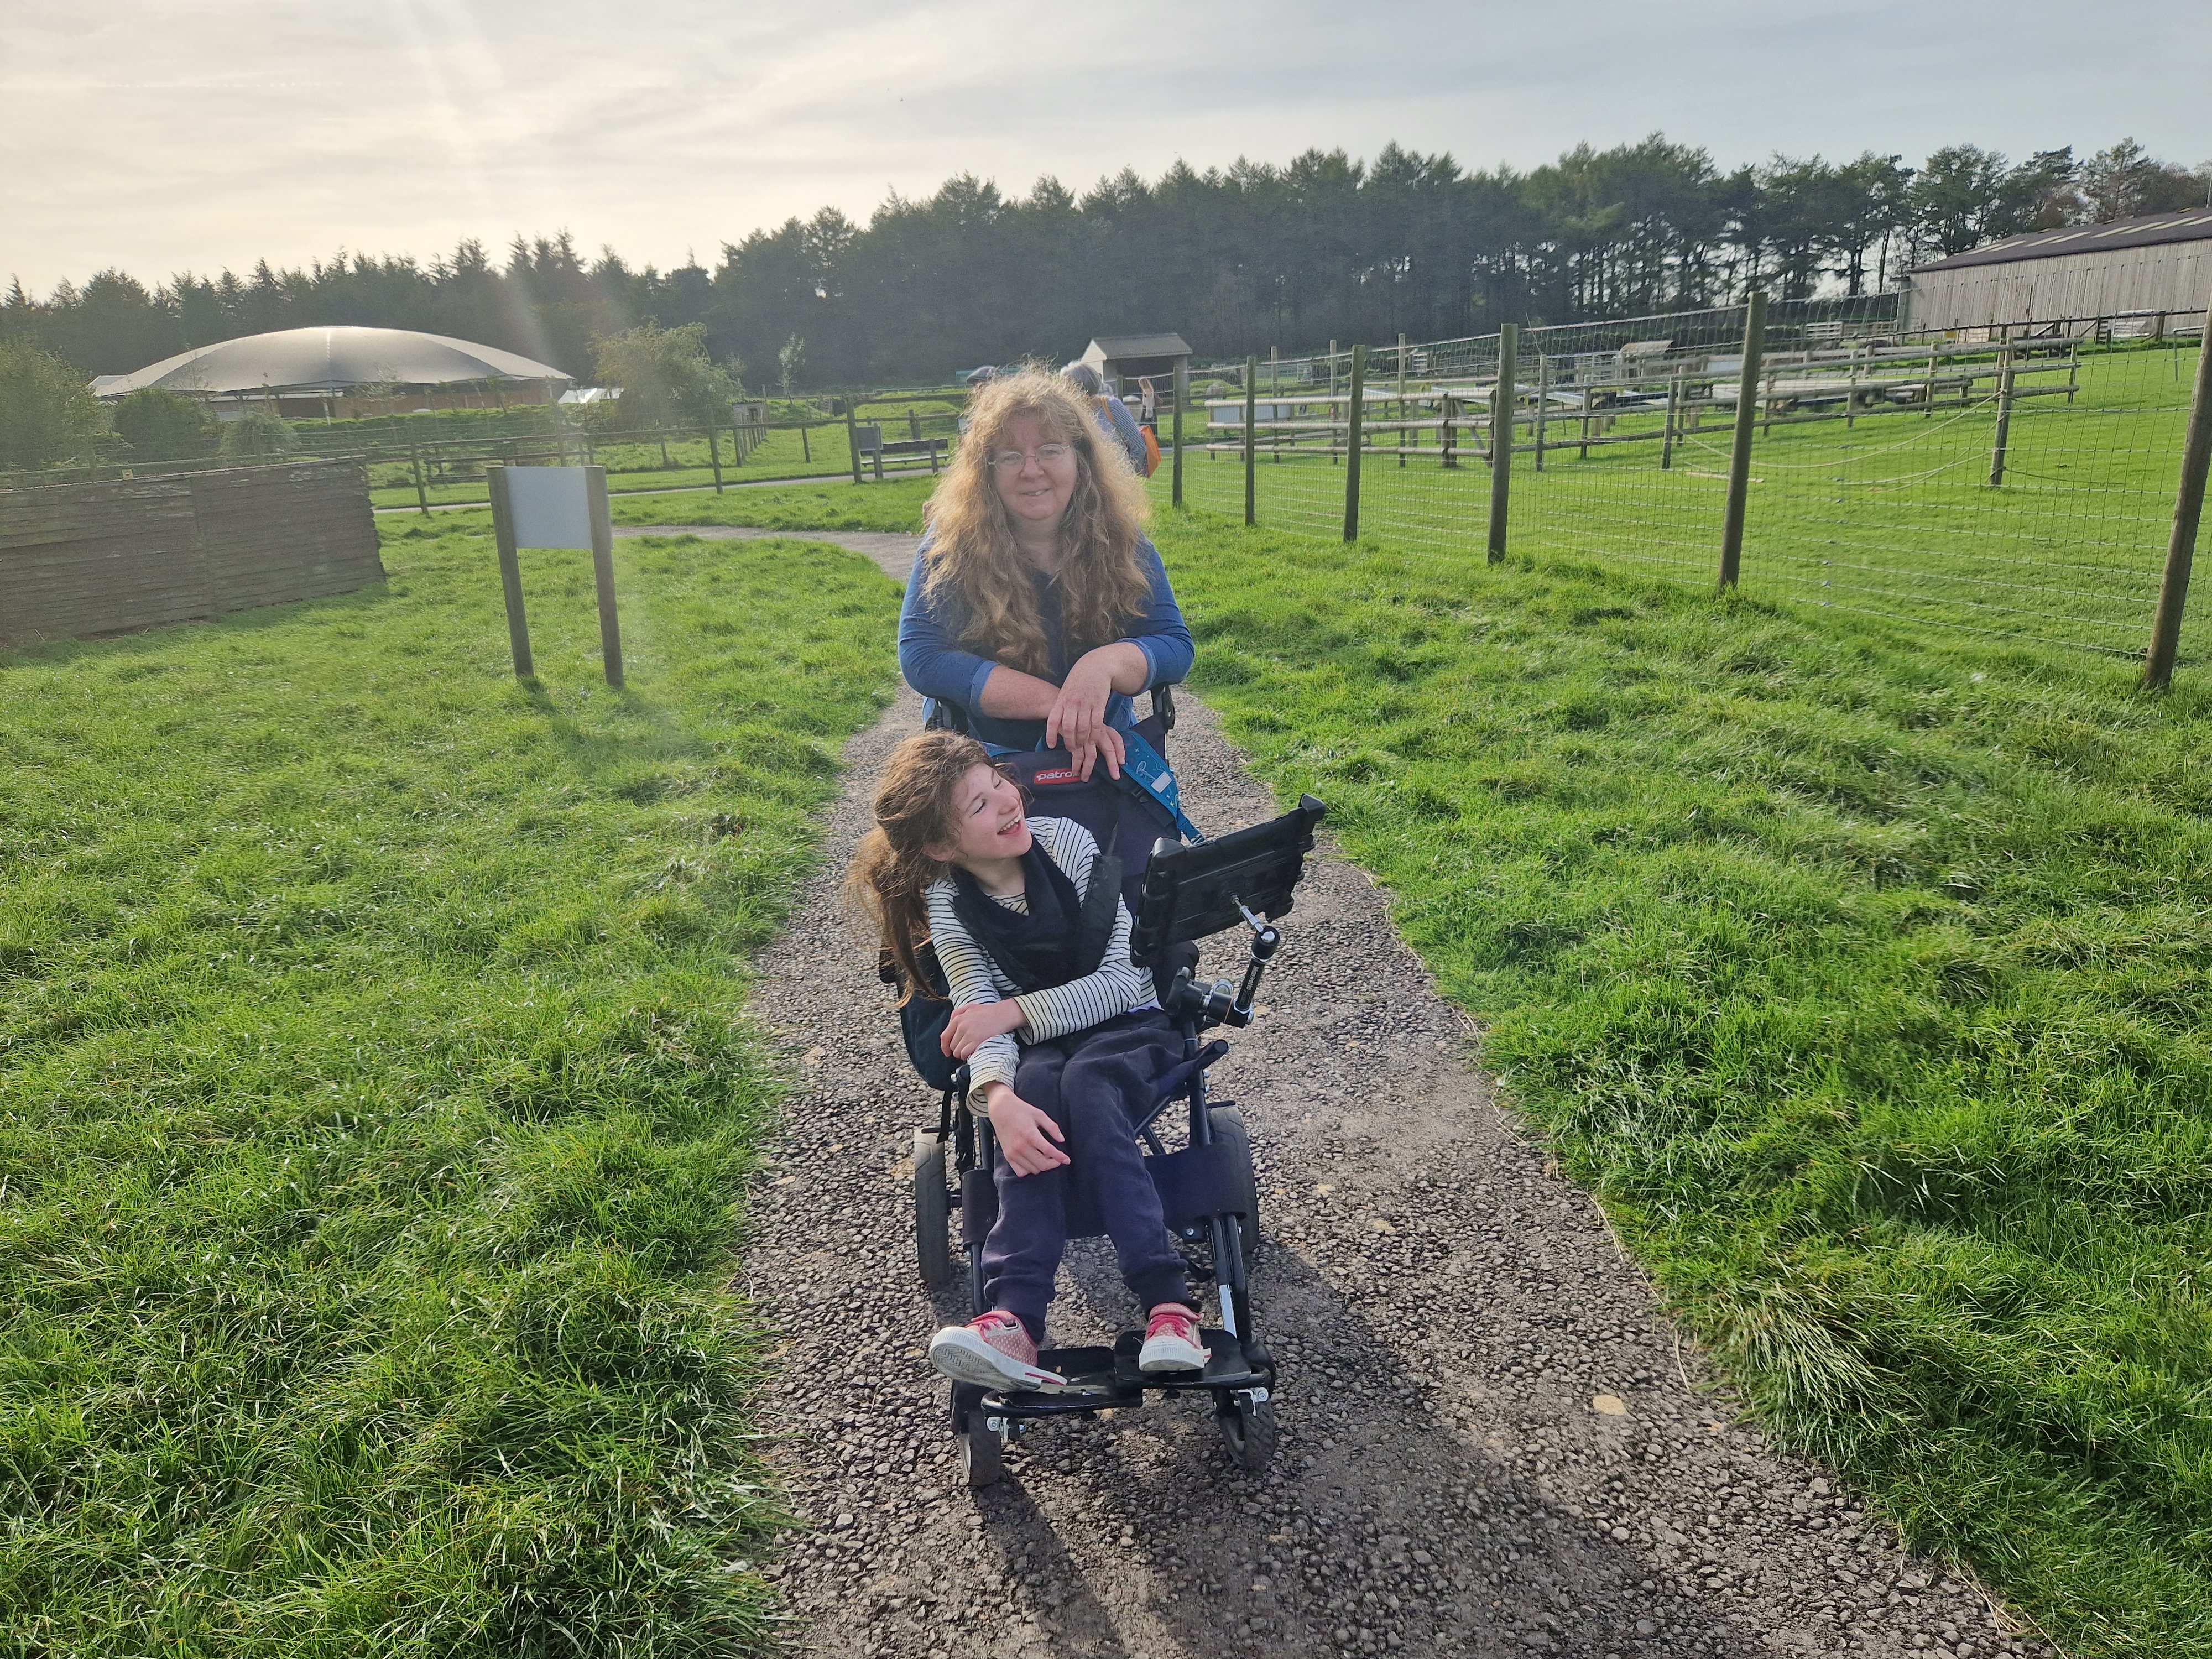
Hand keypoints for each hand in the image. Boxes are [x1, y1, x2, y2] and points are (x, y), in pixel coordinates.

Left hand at [941, 999, 1025, 1059]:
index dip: (944, 1047)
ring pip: (957, 1051)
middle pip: (952, 1046)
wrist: (1003, 1014)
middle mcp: (962, 1026)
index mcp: (958, 1018)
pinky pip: (965, 1053)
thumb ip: (957, 1014)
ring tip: (969, 1050)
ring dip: (962, 1054)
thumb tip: (949, 1027)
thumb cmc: (987, 1012)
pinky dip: (967, 1056)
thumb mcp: (969, 1008)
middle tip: (965, 1048)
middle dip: (957, 1049)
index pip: (944, 1037)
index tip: (947, 1052)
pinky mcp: (977, 1040)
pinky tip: (972, 1052)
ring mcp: (969, 1033)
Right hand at [984, 1087, 1068, 1175]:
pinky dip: (1029, 1170)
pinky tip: (1033, 1161)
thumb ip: (1052, 1127)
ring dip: (1042, 1166)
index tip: (1067, 1160)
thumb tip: (1061, 1140)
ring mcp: (1013, 1153)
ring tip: (1044, 1156)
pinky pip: (1021, 1172)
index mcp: (1030, 1134)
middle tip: (1057, 1159)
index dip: (1060, 1157)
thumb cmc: (1020, 1110)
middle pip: (1042, 1164)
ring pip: (1033, 1170)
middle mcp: (1021, 1146)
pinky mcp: (1007, 1156)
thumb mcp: (1039, 1114)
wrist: (1000, 1109)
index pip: (1049, 1151)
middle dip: (1053, 1163)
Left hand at [1045, 652, 1121, 778]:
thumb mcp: (1065, 691)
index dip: (1051, 735)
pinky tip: (1093, 740)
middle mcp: (1072, 703)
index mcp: (1062, 700)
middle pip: (1069, 728)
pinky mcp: (1099, 705)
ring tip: (1082, 746)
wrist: (1095, 666)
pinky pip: (1096, 725)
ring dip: (1082, 741)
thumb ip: (1061, 706)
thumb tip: (1057, 724)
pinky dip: (1094, 735)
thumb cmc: (1078, 681)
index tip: (1051, 745)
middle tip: (1071, 750)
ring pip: (1083, 729)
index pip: (1053, 720)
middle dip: (1070, 743)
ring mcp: (1086, 704)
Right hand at [1064, 723, 1125, 783]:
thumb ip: (1096, 735)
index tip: (1122, 761)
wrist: (1060, 710)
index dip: (1121, 750)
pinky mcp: (1073, 738)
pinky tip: (1075, 771)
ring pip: (1091, 755)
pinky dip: (1076, 764)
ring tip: (1085, 778)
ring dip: (1088, 769)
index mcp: (1102, 727)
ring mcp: (1085, 735)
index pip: (1116, 738)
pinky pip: (1077, 754)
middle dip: (1112, 764)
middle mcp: (1096, 731)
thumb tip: (1104, 752)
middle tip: (1115, 776)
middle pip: (1108, 749)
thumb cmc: (1076, 720)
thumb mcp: (1089, 724)